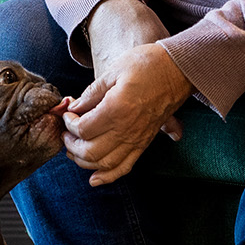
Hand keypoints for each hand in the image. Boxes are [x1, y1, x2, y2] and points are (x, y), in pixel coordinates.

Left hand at [63, 40, 192, 186]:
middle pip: (90, 152)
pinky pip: (125, 167)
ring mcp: (137, 139)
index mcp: (117, 110)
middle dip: (71, 145)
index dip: (69, 123)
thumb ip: (91, 93)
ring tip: (74, 149)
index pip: (83, 129)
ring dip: (83, 161)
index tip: (68, 113)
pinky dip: (108, 176)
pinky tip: (94, 179)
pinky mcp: (144, 143)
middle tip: (66, 132)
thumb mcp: (114, 72)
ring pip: (105, 164)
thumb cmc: (147, 65)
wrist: (178, 70)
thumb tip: (73, 107)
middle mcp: (127, 129)